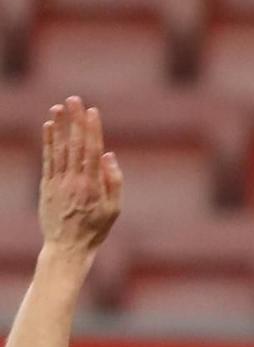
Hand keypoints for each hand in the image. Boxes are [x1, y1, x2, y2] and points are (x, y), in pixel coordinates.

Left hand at [40, 96, 121, 254]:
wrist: (67, 247)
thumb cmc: (95, 229)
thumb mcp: (114, 210)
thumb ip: (113, 181)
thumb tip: (108, 155)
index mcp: (92, 185)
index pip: (92, 150)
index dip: (92, 129)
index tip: (93, 111)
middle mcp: (74, 180)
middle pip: (74, 144)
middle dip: (74, 120)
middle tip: (74, 99)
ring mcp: (58, 182)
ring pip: (59, 148)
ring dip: (59, 126)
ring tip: (59, 107)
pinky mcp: (47, 185)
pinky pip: (47, 159)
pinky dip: (47, 142)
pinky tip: (48, 127)